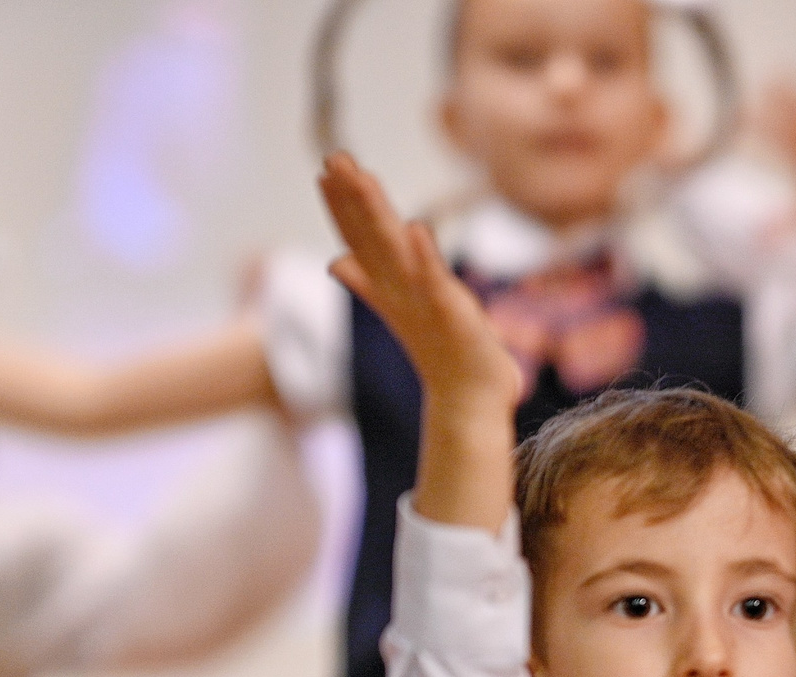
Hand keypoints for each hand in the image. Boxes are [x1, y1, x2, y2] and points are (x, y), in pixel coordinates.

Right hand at [317, 152, 523, 423]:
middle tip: (333, 158)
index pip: (360, 238)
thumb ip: (367, 281)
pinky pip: (433, 281)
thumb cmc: (441, 352)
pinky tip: (414, 228)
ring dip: (376, 214)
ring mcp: (421, 301)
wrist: (467, 399)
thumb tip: (335, 261)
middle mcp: (399, 291)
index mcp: (389, 287)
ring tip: (362, 177)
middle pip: (369, 237)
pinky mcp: (449, 313)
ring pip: (392, 251)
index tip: (327, 169)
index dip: (343, 205)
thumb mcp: (401, 308)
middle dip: (351, 198)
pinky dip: (423, 256)